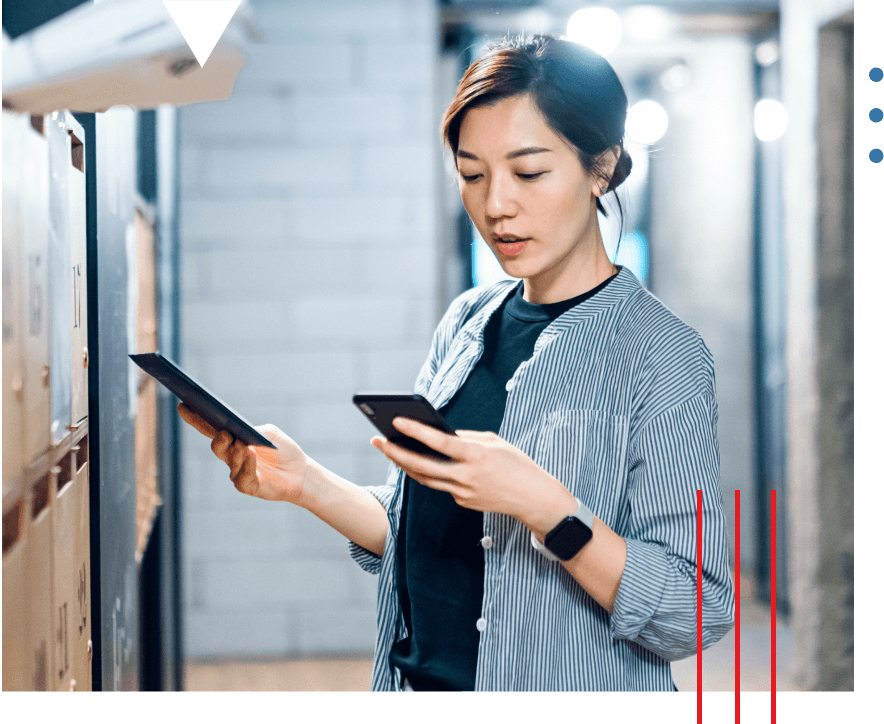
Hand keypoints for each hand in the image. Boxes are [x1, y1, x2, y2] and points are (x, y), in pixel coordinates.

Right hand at [177, 402, 308, 503]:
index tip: (183, 405)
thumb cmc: (283, 450)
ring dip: (236, 451)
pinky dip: (246, 465)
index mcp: (234, 439)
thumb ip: (254, 431)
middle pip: (217, 446)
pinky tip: (250, 454)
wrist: (300, 472)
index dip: (196, 418)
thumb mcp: (269, 433)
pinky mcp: (247, 486)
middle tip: (224, 431)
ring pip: (229, 460)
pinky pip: (242, 476)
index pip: (210, 428)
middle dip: (218, 438)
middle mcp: (231, 456)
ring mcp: (237, 472)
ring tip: (242, 442)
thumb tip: (240, 433)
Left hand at [371, 417, 573, 529]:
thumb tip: (440, 435)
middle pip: (422, 465)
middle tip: (378, 440)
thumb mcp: (494, 442)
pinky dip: (428, 473)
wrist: (533, 497)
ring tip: (389, 450)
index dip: (416, 431)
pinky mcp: (462, 501)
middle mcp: (466, 475)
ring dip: (404, 464)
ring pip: (424, 478)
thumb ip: (466, 438)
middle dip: (396, 452)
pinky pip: (441, 485)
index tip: (396, 420)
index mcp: (476, 455)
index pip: (439, 442)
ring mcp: (462, 492)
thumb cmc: (516, 463)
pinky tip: (416, 462)